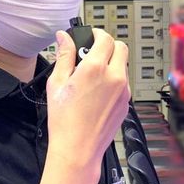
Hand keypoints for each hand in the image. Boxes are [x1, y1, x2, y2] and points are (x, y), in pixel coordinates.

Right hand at [46, 28, 129, 182]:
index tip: (89, 36)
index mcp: (96, 69)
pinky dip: (114, 80)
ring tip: (91, 76)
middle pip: (121, 48)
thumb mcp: (57, 83)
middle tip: (92, 53)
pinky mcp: (126, 104)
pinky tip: (97, 92)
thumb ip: (64, 56)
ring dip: (111, 63)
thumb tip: (64, 37)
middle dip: (108, 46)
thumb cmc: (64, 121)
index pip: (105, 38)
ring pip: (123, 66)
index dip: (96, 33)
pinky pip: (124, 83)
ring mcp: (124, 91)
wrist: (78, 149)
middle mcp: (115, 77)